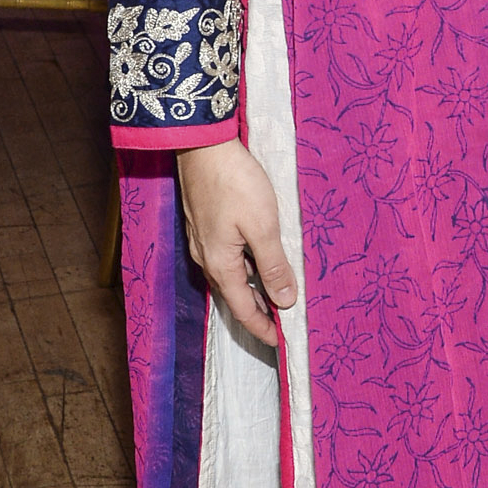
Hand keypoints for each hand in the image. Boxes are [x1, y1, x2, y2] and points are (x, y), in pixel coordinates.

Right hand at [177, 139, 296, 347]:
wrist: (202, 145)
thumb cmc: (234, 182)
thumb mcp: (262, 226)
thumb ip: (273, 265)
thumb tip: (285, 300)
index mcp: (220, 264)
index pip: (243, 309)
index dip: (262, 328)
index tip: (281, 342)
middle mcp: (207, 258)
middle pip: (234, 296)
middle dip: (257, 312)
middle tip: (282, 321)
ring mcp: (203, 241)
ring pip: (230, 276)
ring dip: (251, 289)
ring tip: (276, 294)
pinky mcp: (205, 225)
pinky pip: (227, 258)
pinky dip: (245, 268)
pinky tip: (259, 260)